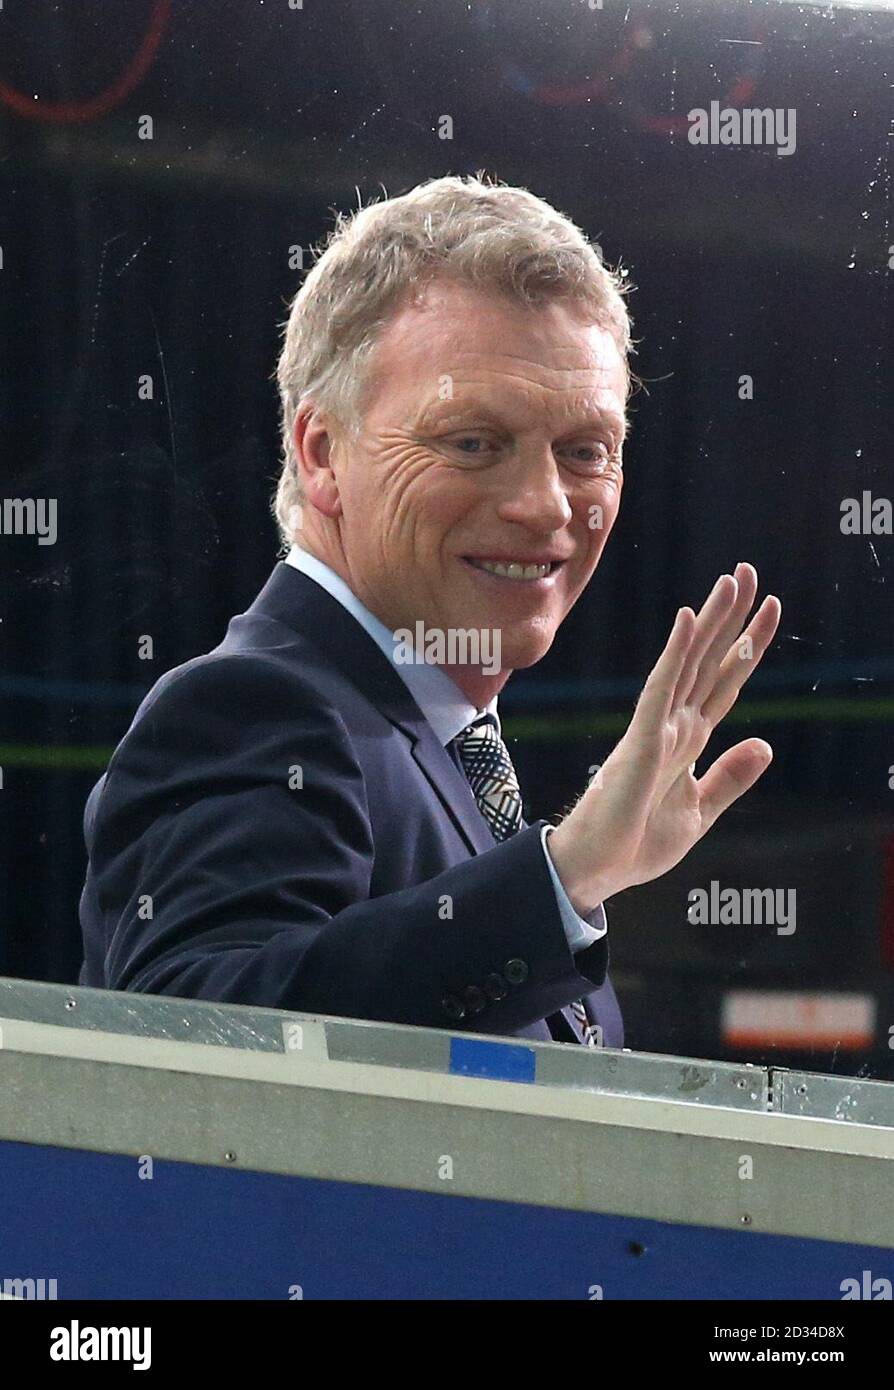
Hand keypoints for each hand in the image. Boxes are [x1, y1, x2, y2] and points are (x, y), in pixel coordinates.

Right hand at [548, 563, 781, 912]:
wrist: (598, 869)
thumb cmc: (637, 842)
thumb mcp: (699, 811)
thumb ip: (730, 777)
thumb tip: (766, 742)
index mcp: (689, 739)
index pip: (725, 681)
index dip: (748, 645)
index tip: (769, 606)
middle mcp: (675, 724)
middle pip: (709, 659)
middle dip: (732, 616)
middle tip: (747, 570)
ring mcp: (658, 728)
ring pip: (689, 663)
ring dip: (711, 622)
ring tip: (730, 582)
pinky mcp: (642, 740)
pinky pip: (662, 689)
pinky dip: (675, 655)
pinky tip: (687, 621)